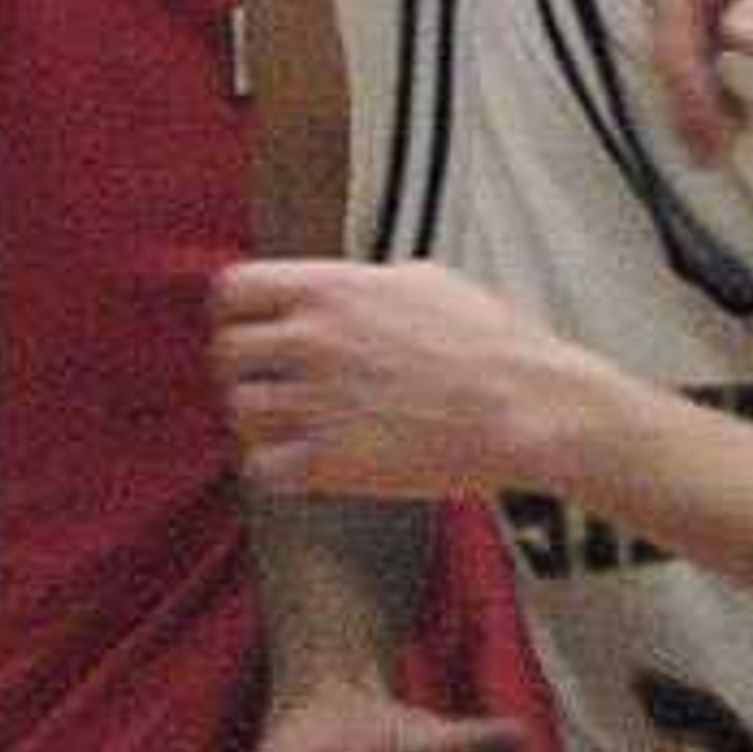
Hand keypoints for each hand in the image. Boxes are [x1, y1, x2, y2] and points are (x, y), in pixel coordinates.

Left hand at [215, 253, 590, 502]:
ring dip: (262, 423)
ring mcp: (316, 402)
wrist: (525, 407)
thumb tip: (337, 290)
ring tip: (296, 429)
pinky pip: (261, 469)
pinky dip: (277, 470)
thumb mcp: (421, 281)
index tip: (251, 332)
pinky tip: (308, 465)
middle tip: (275, 388)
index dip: (236, 314)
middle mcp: (312, 341)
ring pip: (240, 413)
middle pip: (227, 355)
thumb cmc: (489, 343)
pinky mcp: (328, 462)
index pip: (233, 291)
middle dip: (247, 372)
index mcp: (330, 289)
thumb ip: (360, 286)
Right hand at [648, 0, 752, 155]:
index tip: (703, 116)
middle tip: (711, 152)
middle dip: (686, 90)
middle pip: (672, 26)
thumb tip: (737, 42)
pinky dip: (717, 84)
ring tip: (721, 149)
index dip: (681, 63)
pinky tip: (739, 118)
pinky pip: (707, 47)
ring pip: (685, 43)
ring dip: (697, 95)